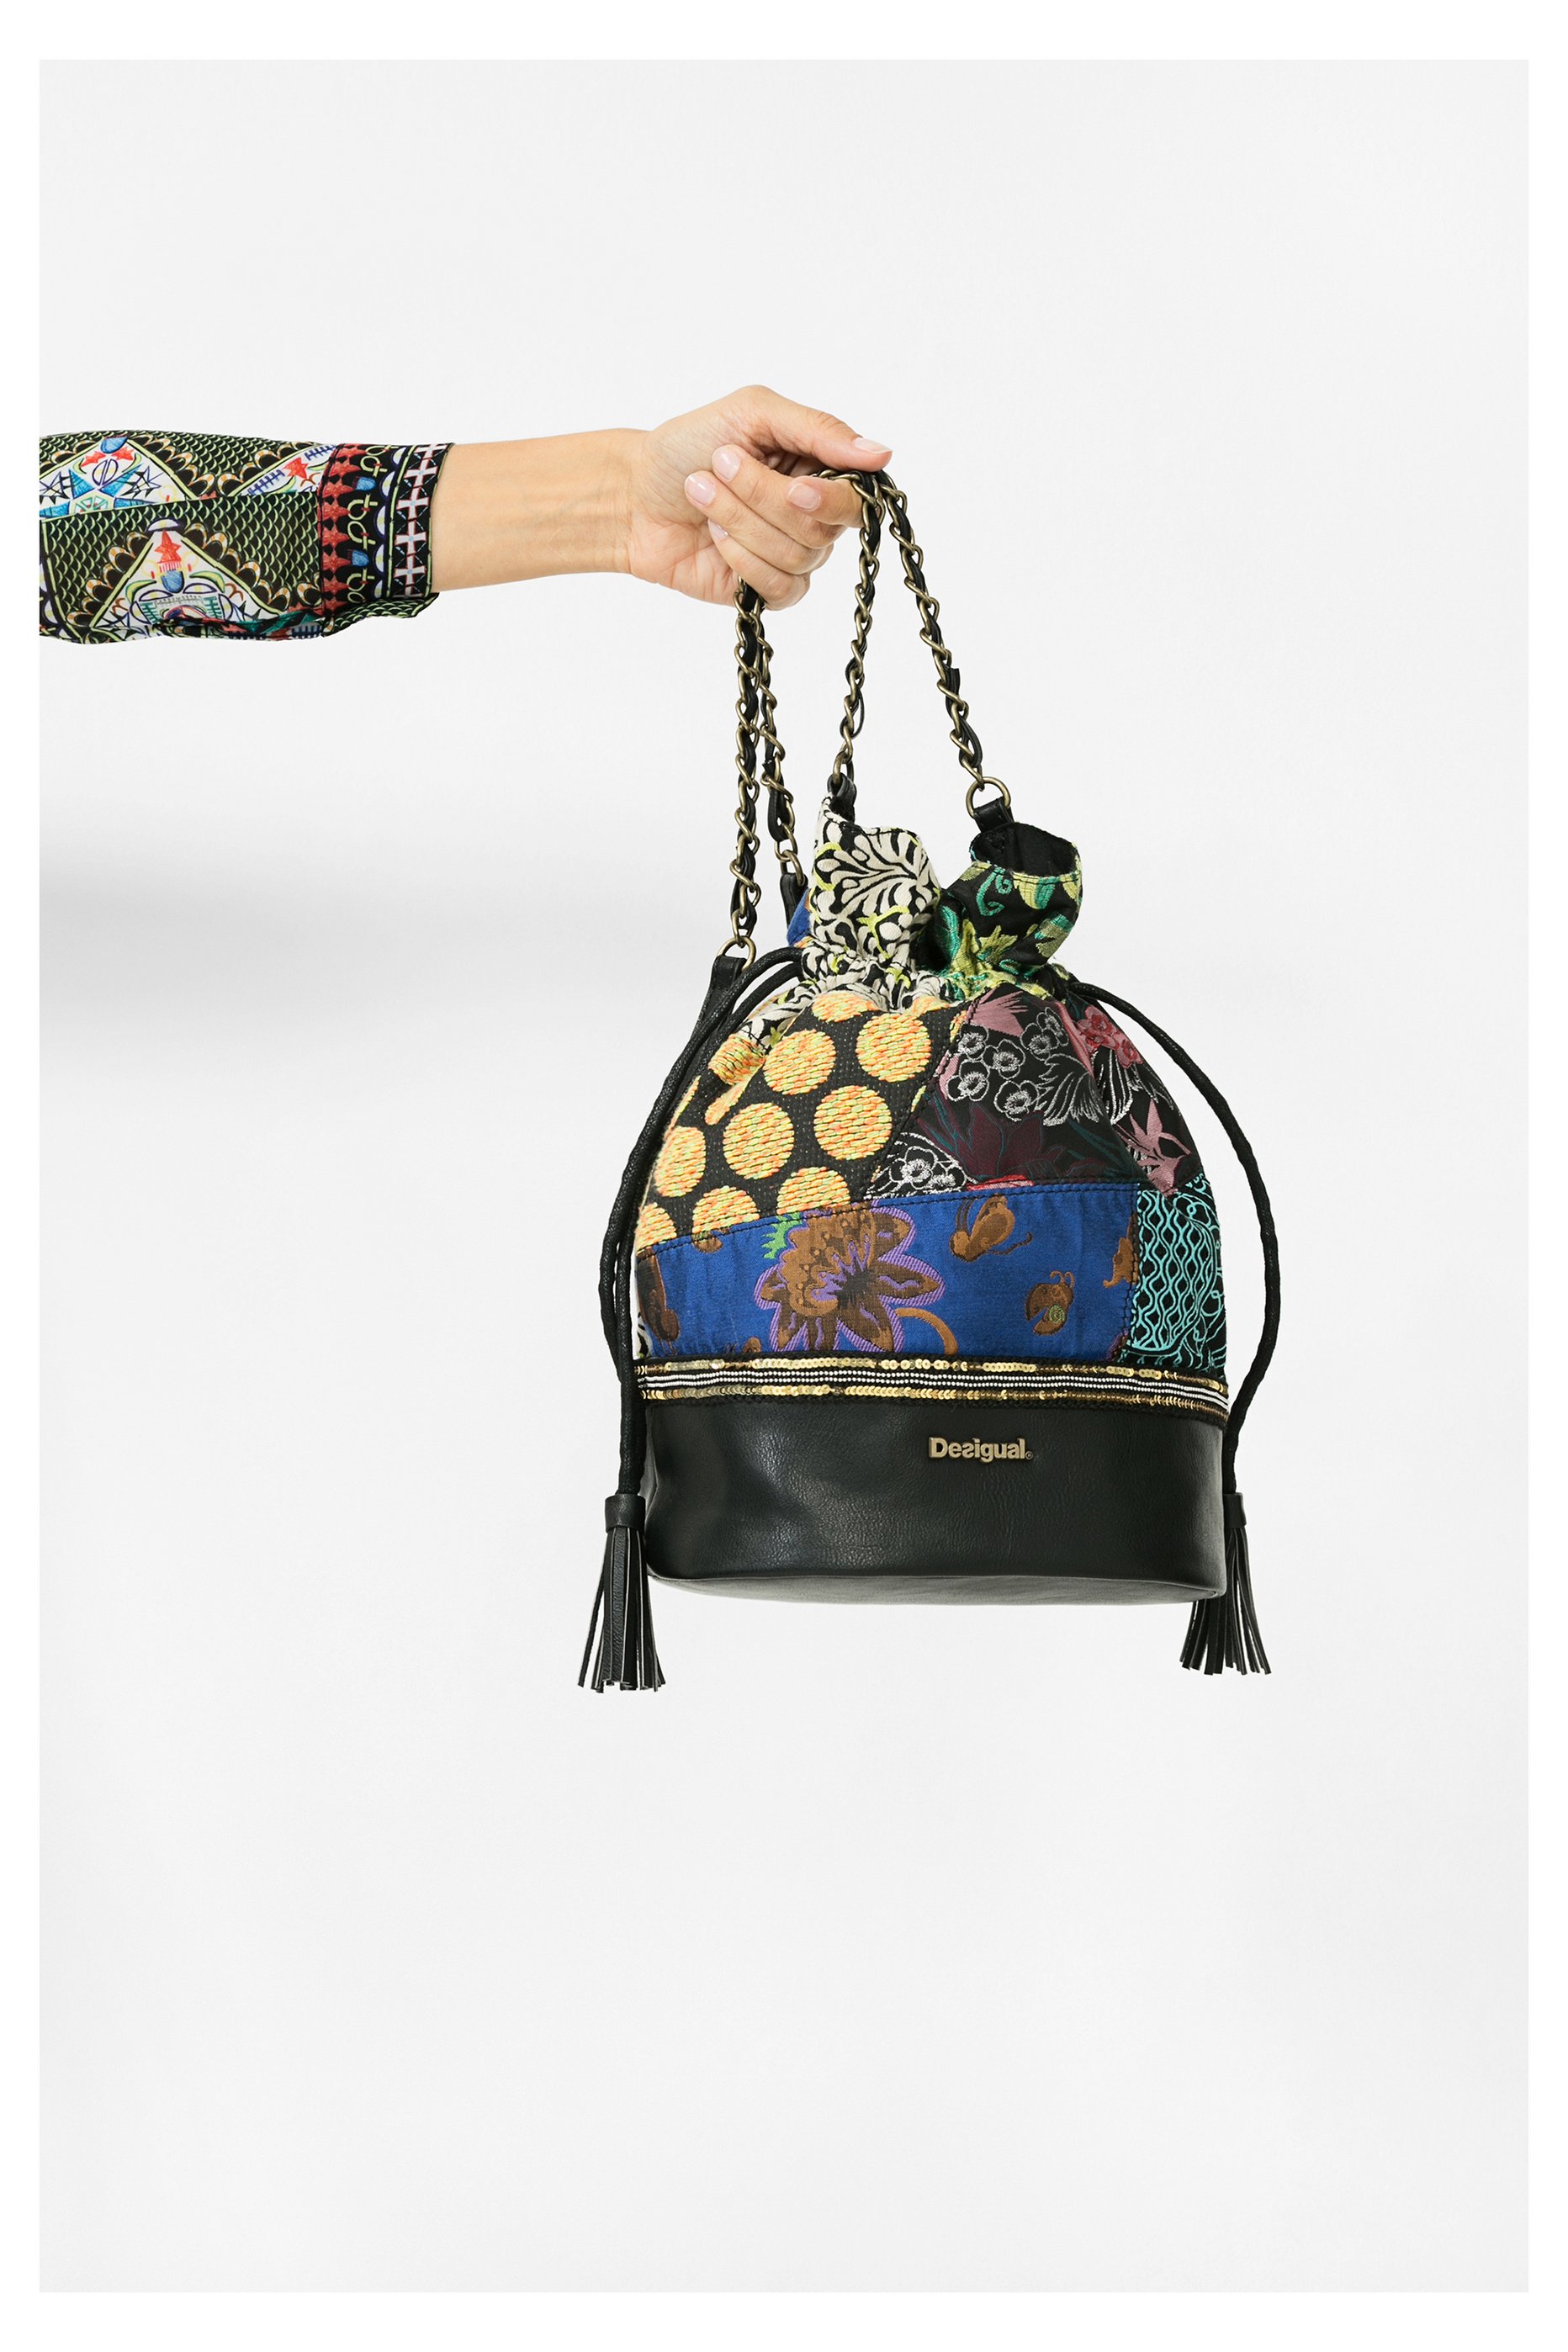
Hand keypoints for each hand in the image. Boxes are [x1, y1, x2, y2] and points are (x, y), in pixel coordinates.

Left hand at [619, 385, 891, 608]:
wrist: (634, 493)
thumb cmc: (689, 444)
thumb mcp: (753, 412)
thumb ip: (818, 428)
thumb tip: (881, 453)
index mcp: (818, 468)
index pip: (856, 497)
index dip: (830, 499)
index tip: (797, 485)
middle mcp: (813, 515)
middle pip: (821, 527)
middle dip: (762, 498)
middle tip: (720, 466)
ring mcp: (791, 555)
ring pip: (796, 556)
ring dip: (739, 520)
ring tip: (702, 492)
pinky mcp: (767, 589)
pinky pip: (779, 586)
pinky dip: (742, 558)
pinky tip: (714, 537)